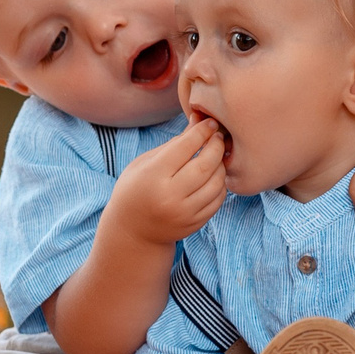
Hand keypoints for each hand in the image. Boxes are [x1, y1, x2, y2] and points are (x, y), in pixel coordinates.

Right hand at [102, 116, 227, 246]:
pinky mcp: (195, 224)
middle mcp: (170, 196)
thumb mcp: (145, 163)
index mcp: (153, 176)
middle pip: (205, 165)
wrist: (133, 231)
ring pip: (216, 183)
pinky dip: (220, 184)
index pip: (185, 147)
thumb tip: (198, 122)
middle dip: (216, 146)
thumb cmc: (136, 188)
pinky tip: (214, 176)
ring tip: (216, 157)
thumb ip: (173, 144)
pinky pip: (217, 200)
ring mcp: (184, 213)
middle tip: (219, 137)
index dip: (202, 131)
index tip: (210, 123)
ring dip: (221, 166)